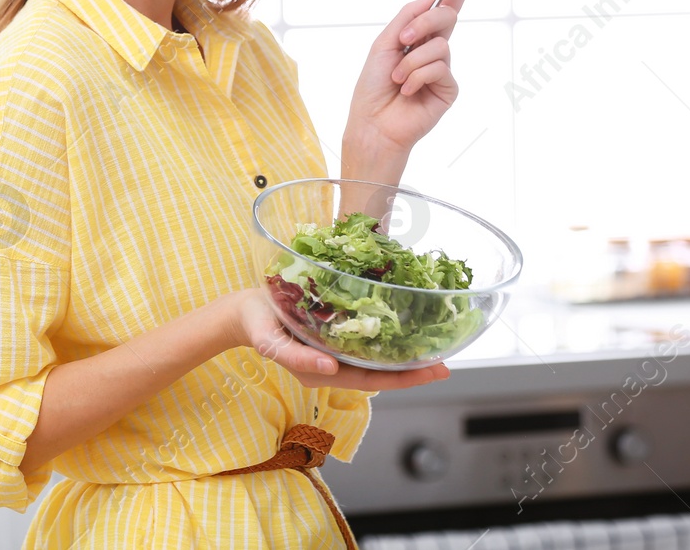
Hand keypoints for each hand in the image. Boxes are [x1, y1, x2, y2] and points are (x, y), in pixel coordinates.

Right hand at [228, 288, 448, 389]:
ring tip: (432, 346)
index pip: (372, 380)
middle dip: (413, 370)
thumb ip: (296, 358)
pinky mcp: (334, 335)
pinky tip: (404, 328)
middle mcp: (334, 365)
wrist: (244, 310)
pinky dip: (388, 338)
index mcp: (322, 371)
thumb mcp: (269, 342)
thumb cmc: (256, 325)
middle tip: (445, 363)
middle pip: (381, 373)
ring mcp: (335, 351)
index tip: (434, 371)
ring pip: (376, 358)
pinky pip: (366, 341)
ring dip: (404, 355)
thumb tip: (331, 369)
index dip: (404, 378)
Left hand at [344, 0, 468, 159]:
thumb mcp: (384, 43)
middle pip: (446, 19)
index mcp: (417, 40)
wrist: (372, 121)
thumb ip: (407, 17)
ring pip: (440, 46)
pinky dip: (418, 76)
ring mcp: (442, 71)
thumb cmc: (373, 86)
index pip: (441, 13)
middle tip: (404, 38)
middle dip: (425, 22)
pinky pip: (440, 68)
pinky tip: (407, 91)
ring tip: (398, 78)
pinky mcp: (448, 90)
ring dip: (411, 61)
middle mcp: (432, 53)